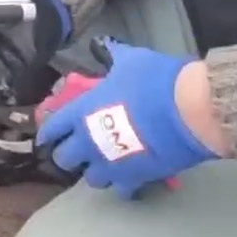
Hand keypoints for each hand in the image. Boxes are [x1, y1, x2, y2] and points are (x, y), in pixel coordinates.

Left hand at [35, 39, 225, 199]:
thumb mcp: (131, 61)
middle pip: (64, 159)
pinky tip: (131, 178)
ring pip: (90, 179)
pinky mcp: (133, 178)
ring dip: (96, 172)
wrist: (188, 109)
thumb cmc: (154, 80)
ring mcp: (109, 163)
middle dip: (70, 156)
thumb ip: (115, 56)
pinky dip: (125, 186)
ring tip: (106, 165)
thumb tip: (107, 45)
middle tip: (81, 151)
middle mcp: (88, 142)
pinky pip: (121, 191)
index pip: (52, 128)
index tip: (49, 136)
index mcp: (81, 112)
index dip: (49, 133)